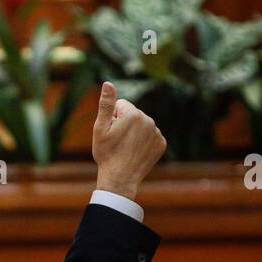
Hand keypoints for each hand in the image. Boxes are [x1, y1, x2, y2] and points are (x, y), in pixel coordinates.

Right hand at [91, 81, 166, 200]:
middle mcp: (148, 120)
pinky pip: (151, 136)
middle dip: (125, 123)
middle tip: (118, 141)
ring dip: (135, 132)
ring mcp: (156, 132)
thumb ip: (106, 104)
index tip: (111, 131)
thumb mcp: (100, 128)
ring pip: (142, 125)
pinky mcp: (161, 144)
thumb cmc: (107, 153)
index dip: (113, 117)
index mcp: (132, 113)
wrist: (120, 178)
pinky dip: (144, 142)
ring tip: (126, 148)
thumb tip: (107, 83)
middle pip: (133, 114)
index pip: (121, 104)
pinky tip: (136, 152)